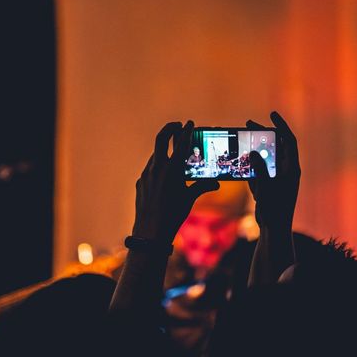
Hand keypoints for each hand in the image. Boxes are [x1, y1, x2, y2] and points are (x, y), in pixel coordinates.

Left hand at [133, 121, 218, 243]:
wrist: (150, 232)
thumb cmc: (173, 215)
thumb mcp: (189, 199)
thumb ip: (202, 186)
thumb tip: (216, 183)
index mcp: (172, 169)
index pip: (181, 143)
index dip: (186, 131)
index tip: (190, 123)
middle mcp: (157, 168)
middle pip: (161, 139)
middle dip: (170, 129)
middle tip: (177, 126)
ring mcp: (146, 174)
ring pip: (155, 154)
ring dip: (164, 150)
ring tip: (174, 153)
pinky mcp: (141, 182)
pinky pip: (150, 169)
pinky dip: (158, 166)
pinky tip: (165, 175)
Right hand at [247, 111, 300, 229]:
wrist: (274, 229)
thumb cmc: (274, 209)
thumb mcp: (265, 187)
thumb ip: (259, 168)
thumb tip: (253, 152)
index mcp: (292, 168)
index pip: (289, 140)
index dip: (281, 125)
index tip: (271, 114)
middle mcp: (287, 170)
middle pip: (276, 145)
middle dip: (263, 135)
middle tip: (248, 124)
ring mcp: (278, 177)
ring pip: (266, 158)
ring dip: (255, 153)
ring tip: (243, 148)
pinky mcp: (270, 184)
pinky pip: (260, 171)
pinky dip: (252, 169)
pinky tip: (245, 172)